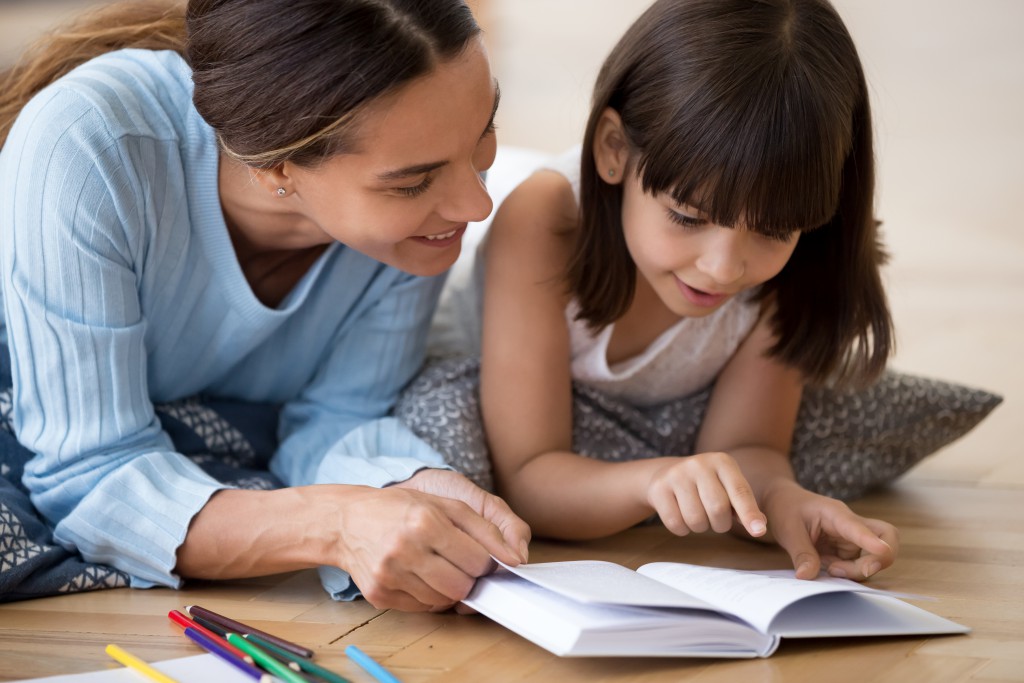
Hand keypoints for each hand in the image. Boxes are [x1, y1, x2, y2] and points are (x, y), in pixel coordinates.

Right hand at [331, 472, 529, 611]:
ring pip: (443, 600)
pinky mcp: (379, 594)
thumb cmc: (401, 508)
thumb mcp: (445, 504)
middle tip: (459, 563)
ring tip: (435, 565)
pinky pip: (421, 607)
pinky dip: (427, 595)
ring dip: (448, 587)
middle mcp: (406, 549)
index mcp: (426, 522)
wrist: (346, 521)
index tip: (479, 556)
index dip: (485, 562)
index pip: (478, 560)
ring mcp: (389, 574)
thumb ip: (485, 529)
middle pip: (462, 586)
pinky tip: (417, 574)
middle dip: (469, 578)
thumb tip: (515, 559)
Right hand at [646, 452, 767, 538]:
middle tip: (716, 521)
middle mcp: (699, 464)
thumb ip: (744, 505)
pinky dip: (682, 529)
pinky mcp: (658, 488)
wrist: (668, 473)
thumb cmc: (708, 486)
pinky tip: (681, 515)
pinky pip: (675, 523)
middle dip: (720, 525)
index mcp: (723, 462)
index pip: (740, 491)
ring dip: (701, 527)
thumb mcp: (728, 487)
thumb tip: (759, 527)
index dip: (749, 513)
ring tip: (698, 515)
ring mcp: (677, 474)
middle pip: (718, 509)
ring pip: (696, 520)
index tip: (759, 531)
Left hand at [762, 479, 898, 580]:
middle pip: (887, 537)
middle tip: (860, 571)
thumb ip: (800, 553)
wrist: (783, 501)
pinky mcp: (848, 550)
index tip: (882, 552)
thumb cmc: (786, 509)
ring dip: (858, 571)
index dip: (872, 541)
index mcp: (836, 513)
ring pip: (874, 557)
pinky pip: (859, 565)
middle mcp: (851, 525)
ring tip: (829, 568)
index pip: (859, 527)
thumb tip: (807, 577)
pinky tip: (828, 568)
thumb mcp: (788, 530)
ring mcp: (852, 538)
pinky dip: (849, 573)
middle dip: (881, 559)